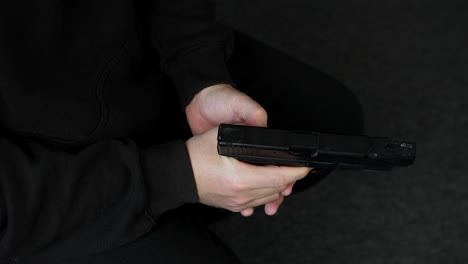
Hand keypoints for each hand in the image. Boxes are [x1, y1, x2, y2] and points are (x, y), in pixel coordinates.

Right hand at [186, 84, 288, 215]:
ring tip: (284, 175)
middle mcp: (241, 194)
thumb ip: (244, 136)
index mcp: (241, 178)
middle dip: (290, 178)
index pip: (279, 177)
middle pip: (276, 190)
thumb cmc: (194, 155)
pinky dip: (264, 194)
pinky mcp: (232, 205)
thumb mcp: (220, 138)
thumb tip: (263, 132)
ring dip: (278, 187)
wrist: (177, 174)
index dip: (296, 172)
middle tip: (297, 168)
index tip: (305, 166)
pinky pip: (255, 203)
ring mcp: (236, 202)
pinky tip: (265, 186)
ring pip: (267, 198)